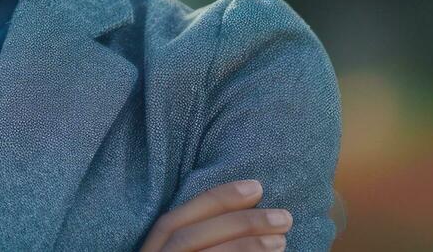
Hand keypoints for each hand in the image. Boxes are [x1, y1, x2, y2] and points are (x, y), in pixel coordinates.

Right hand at [137, 179, 291, 251]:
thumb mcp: (189, 247)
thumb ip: (204, 234)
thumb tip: (246, 204)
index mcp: (149, 250)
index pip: (173, 219)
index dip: (214, 199)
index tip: (256, 186)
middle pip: (187, 236)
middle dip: (237, 222)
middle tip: (283, 217)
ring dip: (244, 246)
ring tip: (281, 240)